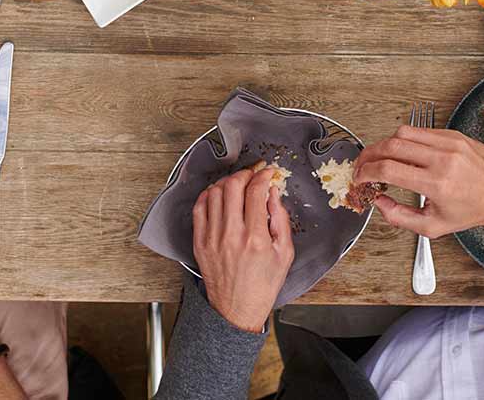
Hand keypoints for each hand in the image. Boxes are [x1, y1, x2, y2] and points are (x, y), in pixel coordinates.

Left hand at [191, 167, 294, 332]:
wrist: (236, 309)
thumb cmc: (262, 285)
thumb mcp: (284, 254)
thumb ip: (280, 219)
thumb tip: (273, 193)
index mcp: (255, 238)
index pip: (256, 192)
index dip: (263, 176)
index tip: (267, 173)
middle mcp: (231, 235)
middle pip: (233, 186)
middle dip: (245, 174)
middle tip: (252, 175)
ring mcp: (212, 237)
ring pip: (215, 193)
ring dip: (228, 182)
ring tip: (237, 185)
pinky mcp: (200, 242)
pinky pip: (199, 207)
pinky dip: (209, 195)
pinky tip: (219, 196)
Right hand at [355, 126, 483, 238]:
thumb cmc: (472, 211)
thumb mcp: (434, 226)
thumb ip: (400, 217)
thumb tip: (378, 201)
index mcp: (437, 184)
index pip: (389, 169)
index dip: (366, 172)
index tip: (359, 178)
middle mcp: (442, 159)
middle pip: (390, 146)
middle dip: (368, 155)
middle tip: (362, 165)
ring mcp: (449, 143)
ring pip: (403, 133)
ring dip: (385, 144)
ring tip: (381, 157)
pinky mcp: (453, 135)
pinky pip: (421, 130)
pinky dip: (406, 140)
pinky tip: (405, 152)